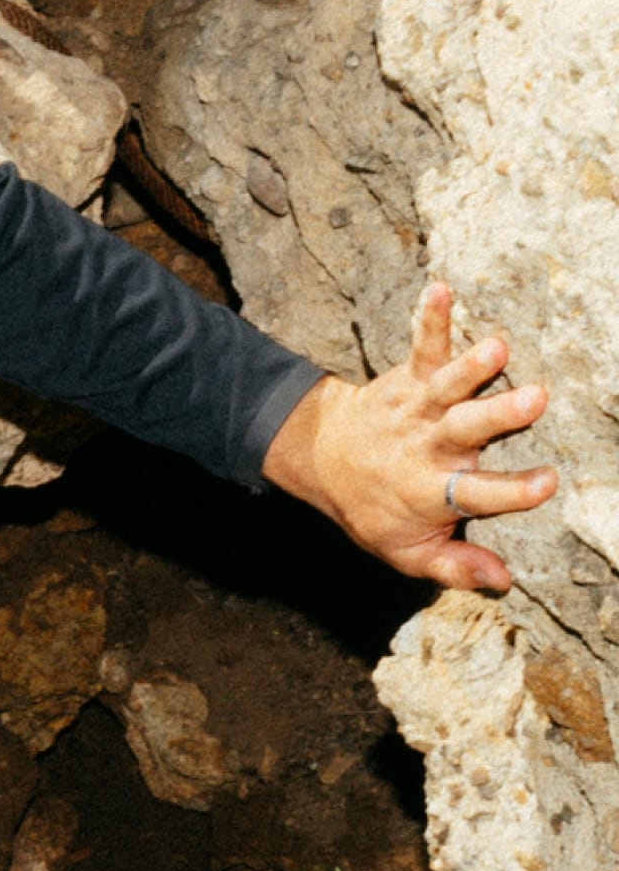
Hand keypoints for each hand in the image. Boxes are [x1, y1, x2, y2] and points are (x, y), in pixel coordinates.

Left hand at [262, 283, 555, 593]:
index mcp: (434, 493)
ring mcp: (418, 410)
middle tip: (536, 398)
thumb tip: (504, 583)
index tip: (547, 482)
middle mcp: (428, 448)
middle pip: (466, 431)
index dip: (512, 491)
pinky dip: (430, 318)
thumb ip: (455, 566)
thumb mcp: (408, 551)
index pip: (478, 494)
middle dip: (499, 415)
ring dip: (471, 366)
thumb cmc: (378, 510)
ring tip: (497, 347)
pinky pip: (420, 347)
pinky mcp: (408, 378)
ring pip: (447, 388)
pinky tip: (440, 288)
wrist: (323, 463)